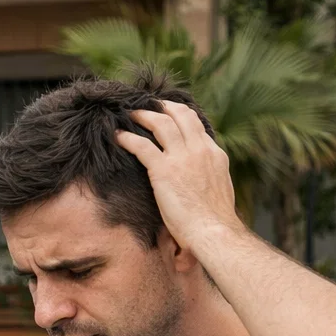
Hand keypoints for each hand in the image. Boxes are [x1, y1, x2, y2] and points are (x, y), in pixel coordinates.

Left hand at [115, 101, 245, 256]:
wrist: (213, 231)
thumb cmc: (214, 222)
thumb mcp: (218, 191)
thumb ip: (207, 178)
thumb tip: (199, 179)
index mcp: (214, 154)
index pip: (196, 125)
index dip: (181, 115)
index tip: (169, 113)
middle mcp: (199, 150)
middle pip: (181, 116)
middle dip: (163, 106)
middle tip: (149, 104)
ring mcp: (182, 158)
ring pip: (161, 124)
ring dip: (143, 115)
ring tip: (130, 113)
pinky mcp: (164, 170)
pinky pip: (142, 146)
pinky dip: (127, 138)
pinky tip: (117, 136)